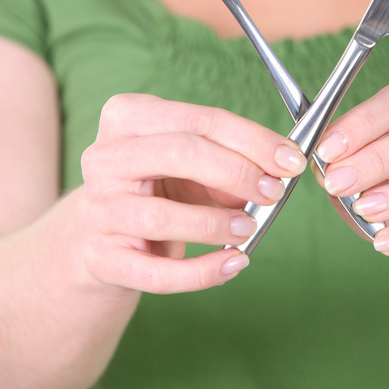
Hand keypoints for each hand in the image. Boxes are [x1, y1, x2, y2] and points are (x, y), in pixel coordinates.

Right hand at [77, 93, 305, 293]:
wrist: (101, 234)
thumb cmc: (157, 187)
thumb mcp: (189, 163)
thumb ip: (227, 160)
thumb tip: (276, 171)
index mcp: (128, 116)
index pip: (200, 119)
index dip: (252, 139)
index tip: (290, 160)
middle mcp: (105, 156)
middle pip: (179, 153)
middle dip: (237, 172)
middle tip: (273, 191)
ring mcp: (98, 208)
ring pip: (163, 215)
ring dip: (216, 223)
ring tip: (250, 228)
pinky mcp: (100, 258)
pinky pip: (155, 272)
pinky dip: (201, 271)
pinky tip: (232, 264)